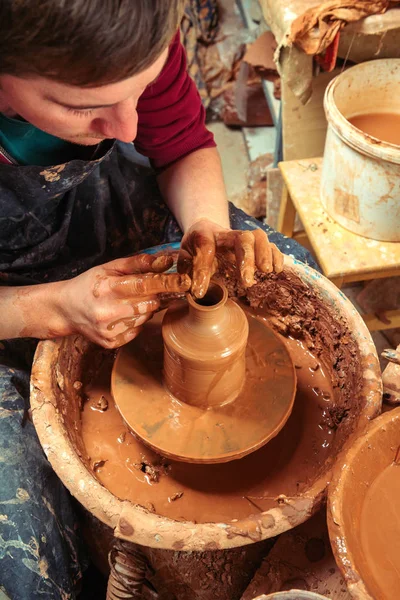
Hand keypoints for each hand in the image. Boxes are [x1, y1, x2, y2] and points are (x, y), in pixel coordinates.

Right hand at [58, 253, 190, 347]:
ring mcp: (110, 330)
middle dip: (153, 296)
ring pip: (145, 318)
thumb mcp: (110, 268)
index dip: (168, 282)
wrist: (65, 309)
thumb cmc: (90, 284)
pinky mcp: (111, 343)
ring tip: (126, 303)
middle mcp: (108, 311)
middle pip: (150, 304)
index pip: (146, 284)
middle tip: (143, 291)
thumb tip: (167, 261)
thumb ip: (139, 263)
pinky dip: (134, 322)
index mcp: (108, 287)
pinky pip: (137, 331)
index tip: (185, 281)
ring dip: (144, 309)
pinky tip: (120, 316)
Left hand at [178, 219, 283, 297]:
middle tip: (247, 282)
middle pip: (241, 237)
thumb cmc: (194, 250)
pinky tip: (277, 269)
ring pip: (258, 237)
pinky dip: (276, 255)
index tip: (199, 292)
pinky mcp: (254, 244)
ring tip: (266, 272)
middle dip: (247, 259)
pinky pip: (270, 244)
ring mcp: (242, 237)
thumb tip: (193, 290)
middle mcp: (226, 233)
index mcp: (203, 235)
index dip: (202, 271)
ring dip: (265, 254)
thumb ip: (185, 274)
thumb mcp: (184, 259)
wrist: (206, 230)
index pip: (205, 249)